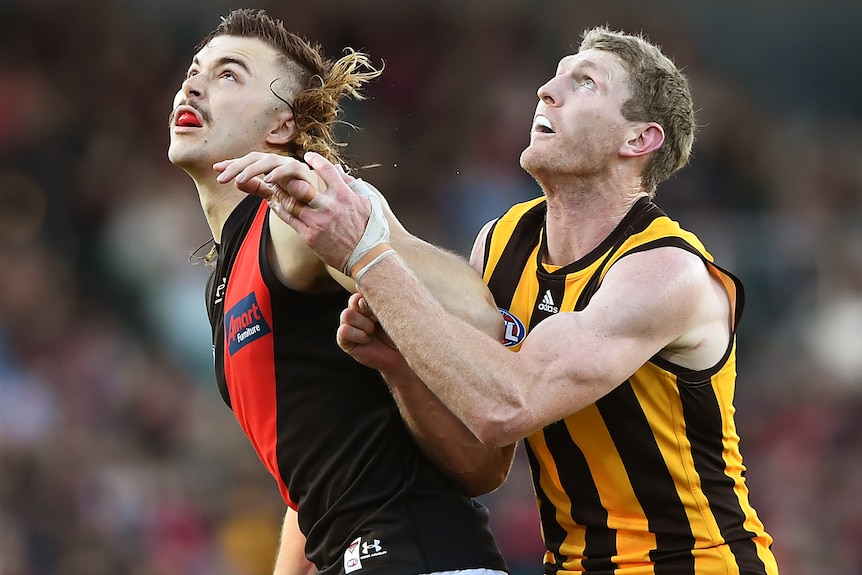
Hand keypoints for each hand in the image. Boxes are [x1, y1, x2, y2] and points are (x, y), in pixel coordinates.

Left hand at [215, 151, 380, 275]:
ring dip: (279, 192)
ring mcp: (318, 221)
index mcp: (345, 196)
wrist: (365, 258)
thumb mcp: (367, 203)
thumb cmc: (369, 230)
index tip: (308, 156)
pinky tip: (275, 202)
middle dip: (286, 177)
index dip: (316, 161)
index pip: (327, 171)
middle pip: (301, 186)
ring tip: (272, 185)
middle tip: (278, 170)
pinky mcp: (310, 236)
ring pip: (291, 202)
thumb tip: (340, 170)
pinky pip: (289, 219)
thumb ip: (351, 185)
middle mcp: (330, 207)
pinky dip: (280, 208)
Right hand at [337, 292, 404, 372]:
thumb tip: (361, 298)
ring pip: (347, 314)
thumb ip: (376, 301)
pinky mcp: (344, 340)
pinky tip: (367, 340)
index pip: (360, 289)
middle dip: (368, 311)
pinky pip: (344, 330)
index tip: (383, 307)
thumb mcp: (391, 312)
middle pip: (353, 301)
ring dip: (364, 324)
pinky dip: (357, 335)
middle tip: (378, 320)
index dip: (370, 298)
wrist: (401, 352)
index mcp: (366, 301)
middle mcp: (356, 312)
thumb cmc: (399, 331)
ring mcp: (348, 325)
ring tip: (373, 331)